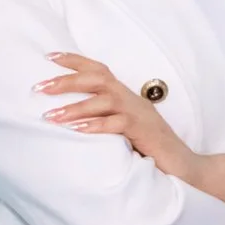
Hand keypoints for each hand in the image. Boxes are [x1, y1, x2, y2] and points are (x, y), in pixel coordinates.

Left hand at [38, 53, 199, 177]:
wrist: (186, 168)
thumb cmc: (151, 151)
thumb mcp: (125, 130)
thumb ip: (105, 119)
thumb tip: (71, 118)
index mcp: (126, 96)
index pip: (100, 69)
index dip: (75, 60)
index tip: (48, 56)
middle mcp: (132, 100)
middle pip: (98, 78)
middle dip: (67, 80)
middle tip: (39, 87)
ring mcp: (140, 114)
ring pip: (105, 100)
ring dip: (76, 107)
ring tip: (51, 116)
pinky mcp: (144, 132)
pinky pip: (118, 124)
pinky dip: (96, 126)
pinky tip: (77, 131)